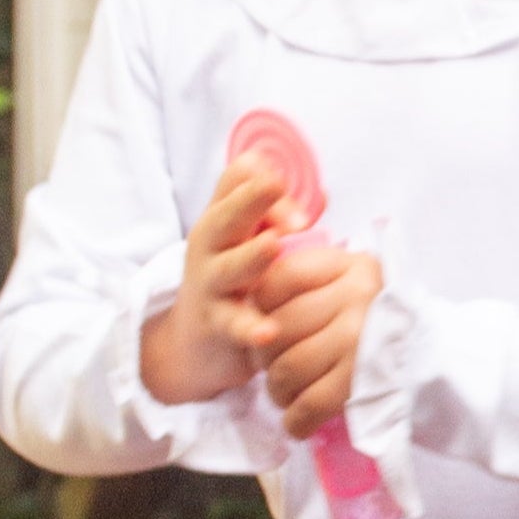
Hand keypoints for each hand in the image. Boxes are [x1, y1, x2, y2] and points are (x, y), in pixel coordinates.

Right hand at [138, 151, 296, 404]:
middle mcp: (211, 246)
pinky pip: (234, 324)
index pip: (236, 183)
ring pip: (228, 268)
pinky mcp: (217, 323)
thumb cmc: (233, 278)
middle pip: (225, 217)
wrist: (195, 340)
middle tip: (276, 184)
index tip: (286, 180)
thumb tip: (323, 192)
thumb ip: (280, 215)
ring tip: (272, 246)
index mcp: (222, 218)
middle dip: (250, 200)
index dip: (260, 178)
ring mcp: (211, 284)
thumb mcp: (248, 239)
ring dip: (250, 255)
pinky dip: (250, 328)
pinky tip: (268, 331)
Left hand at [248, 235, 383, 440]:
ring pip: (288, 368)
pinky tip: (297, 422)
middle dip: (263, 356)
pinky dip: (295, 421)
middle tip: (270, 367)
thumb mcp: (354, 281)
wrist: (433, 358)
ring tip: (283, 394)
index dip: (261, 306)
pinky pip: (309, 405)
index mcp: (351, 267)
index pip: (280, 279)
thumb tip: (250, 307)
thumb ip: (310, 282)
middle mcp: (357, 298)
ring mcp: (360, 341)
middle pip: (278, 328)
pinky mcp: (362, 383)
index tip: (266, 323)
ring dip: (276, 390)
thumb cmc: (381, 320)